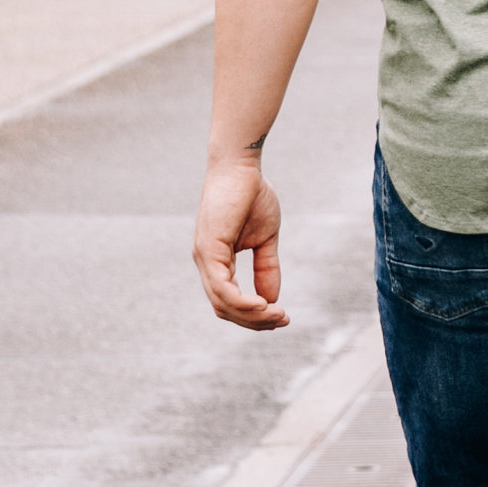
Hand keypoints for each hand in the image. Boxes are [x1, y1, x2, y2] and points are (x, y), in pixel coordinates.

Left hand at [194, 153, 288, 329]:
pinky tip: (263, 305)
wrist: (241, 165)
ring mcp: (204, 258)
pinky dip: (242, 302)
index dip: (255, 315)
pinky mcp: (208, 249)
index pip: (230, 301)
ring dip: (252, 315)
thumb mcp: (265, 239)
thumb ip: (266, 268)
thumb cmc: (252, 195)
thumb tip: (271, 299)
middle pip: (225, 308)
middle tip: (283, 320)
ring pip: (223, 303)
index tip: (282, 316)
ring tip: (277, 315)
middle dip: (255, 321)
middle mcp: (206, 263)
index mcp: (217, 261)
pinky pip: (222, 288)